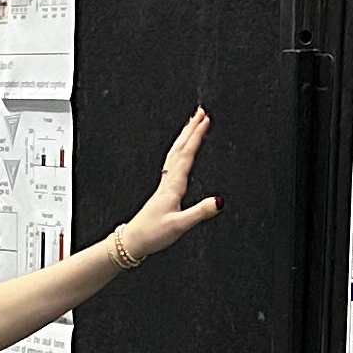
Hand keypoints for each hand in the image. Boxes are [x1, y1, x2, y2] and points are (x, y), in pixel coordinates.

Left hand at [119, 108, 218, 264]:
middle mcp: (168, 181)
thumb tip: (219, 201)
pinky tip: (180, 151)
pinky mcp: (162, 190)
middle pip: (179, 148)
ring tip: (191, 123)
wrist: (133, 241)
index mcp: (173, 186)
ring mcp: (164, 184)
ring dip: (183, 137)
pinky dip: (178, 151)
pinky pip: (171, 162)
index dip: (196, 136)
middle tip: (200, 112)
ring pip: (174, 153)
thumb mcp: (180, 225)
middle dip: (190, 129)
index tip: (205, 120)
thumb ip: (200, 213)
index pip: (187, 155)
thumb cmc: (153, 233)